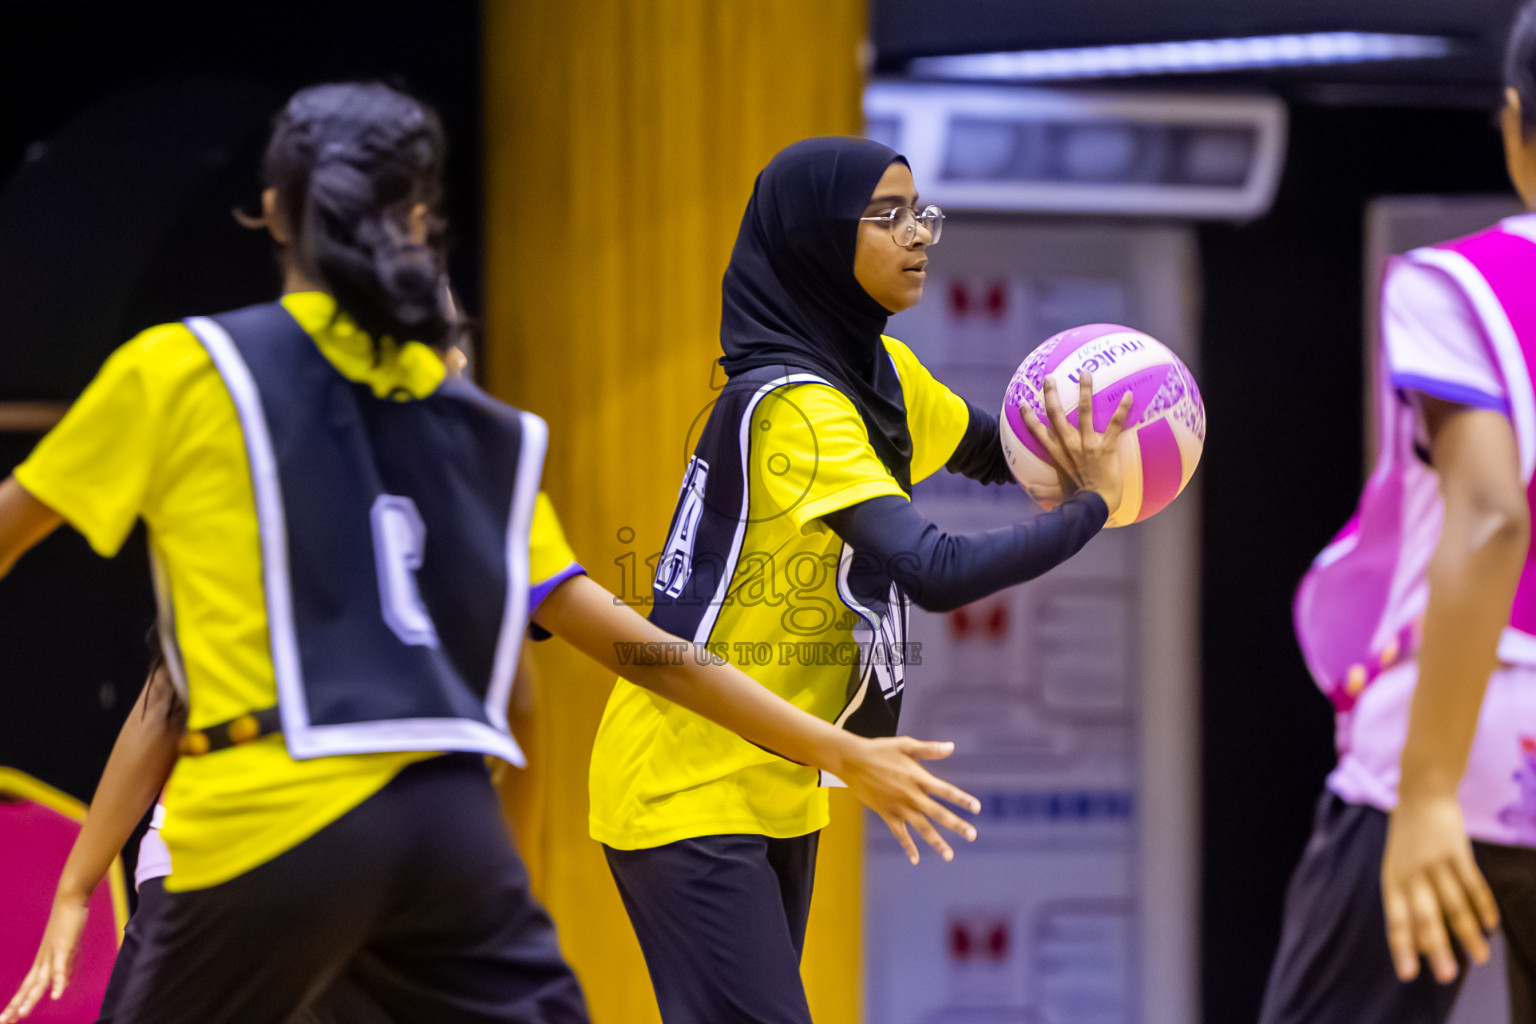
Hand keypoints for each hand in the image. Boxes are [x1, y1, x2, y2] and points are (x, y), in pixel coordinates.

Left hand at [0, 895, 89, 1022]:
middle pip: (28, 988)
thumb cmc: (69, 924)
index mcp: (42, 962)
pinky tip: (56, 994)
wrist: (70, 900)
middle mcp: (43, 961)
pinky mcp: (64, 948)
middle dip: (17, 1006)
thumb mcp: (69, 951)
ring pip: (40, 981)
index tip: (8, 1018)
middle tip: (4, 1022)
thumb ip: (66, 969)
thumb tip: (61, 987)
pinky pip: (60, 968)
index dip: (18, 1003)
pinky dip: (58, 982)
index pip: (26, 987)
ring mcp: (52, 954)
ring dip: (31, 998)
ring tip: (23, 1014)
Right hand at [837, 736, 979, 864]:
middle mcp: (911, 795)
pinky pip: (900, 833)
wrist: (852, 761)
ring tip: (949, 855)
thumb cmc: (880, 750)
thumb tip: (951, 746)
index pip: (945, 791)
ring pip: (921, 828)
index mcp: (918, 777)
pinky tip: (915, 859)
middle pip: (938, 813)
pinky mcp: (886, 813)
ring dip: (936, 842)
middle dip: (956, 825)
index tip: (977, 808)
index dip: (961, 799)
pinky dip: (907, 846)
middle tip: (972, 835)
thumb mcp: (906, 745)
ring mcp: (898, 806)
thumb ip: (929, 749)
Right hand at [1020, 372, 1132, 514]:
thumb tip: (1031, 492)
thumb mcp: (1057, 493)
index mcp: (1056, 454)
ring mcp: (1087, 444)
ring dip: (1084, 390)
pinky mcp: (1105, 447)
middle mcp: (1069, 445)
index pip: (1038, 432)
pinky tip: (1130, 394)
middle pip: (1056, 414)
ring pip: (1083, 411)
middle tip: (1049, 378)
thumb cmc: (1077, 501)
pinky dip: (1122, 409)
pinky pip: (1114, 424)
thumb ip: (1043, 491)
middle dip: (1051, 394)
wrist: (1094, 506)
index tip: (1022, 404)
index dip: (1028, 417)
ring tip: (1084, 373)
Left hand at [1381, 793, 1498, 982]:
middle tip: (1448, 978)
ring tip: (1481, 959)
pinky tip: (1491, 926)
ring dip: (1468, 934)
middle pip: (1426, 917)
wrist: (1420, 795)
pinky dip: (1483, 906)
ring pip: (1454, 905)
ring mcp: (1435, 862)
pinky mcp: (1458, 852)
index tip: (1408, 975)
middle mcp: (1411, 874)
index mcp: (1393, 880)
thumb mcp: (1397, 868)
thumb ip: (1409, 901)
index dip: (1402, 947)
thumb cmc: (1408, 840)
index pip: (1395, 920)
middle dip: (1437, 949)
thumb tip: (1422, 943)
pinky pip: (1473, 884)